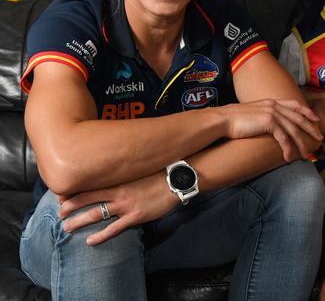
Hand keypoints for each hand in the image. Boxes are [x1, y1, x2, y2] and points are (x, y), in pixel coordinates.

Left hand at [58, 172, 175, 245]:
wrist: (174, 182)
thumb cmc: (157, 175)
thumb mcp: (138, 172)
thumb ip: (124, 176)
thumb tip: (113, 177)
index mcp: (118, 180)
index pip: (90, 185)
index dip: (74, 191)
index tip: (61, 196)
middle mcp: (118, 192)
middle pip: (87, 199)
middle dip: (70, 206)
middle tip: (59, 213)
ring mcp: (126, 205)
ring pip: (96, 213)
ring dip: (79, 221)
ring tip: (66, 227)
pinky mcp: (135, 216)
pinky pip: (114, 228)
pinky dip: (100, 236)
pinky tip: (90, 241)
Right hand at [222, 99, 322, 161]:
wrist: (223, 120)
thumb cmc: (234, 120)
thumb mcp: (253, 114)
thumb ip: (264, 116)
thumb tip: (271, 126)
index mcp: (271, 101)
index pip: (295, 104)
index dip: (307, 112)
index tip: (316, 119)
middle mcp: (274, 105)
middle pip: (298, 118)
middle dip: (310, 129)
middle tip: (319, 139)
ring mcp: (272, 112)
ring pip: (293, 130)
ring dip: (301, 144)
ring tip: (306, 154)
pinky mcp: (268, 122)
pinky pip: (283, 137)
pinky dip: (288, 148)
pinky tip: (288, 158)